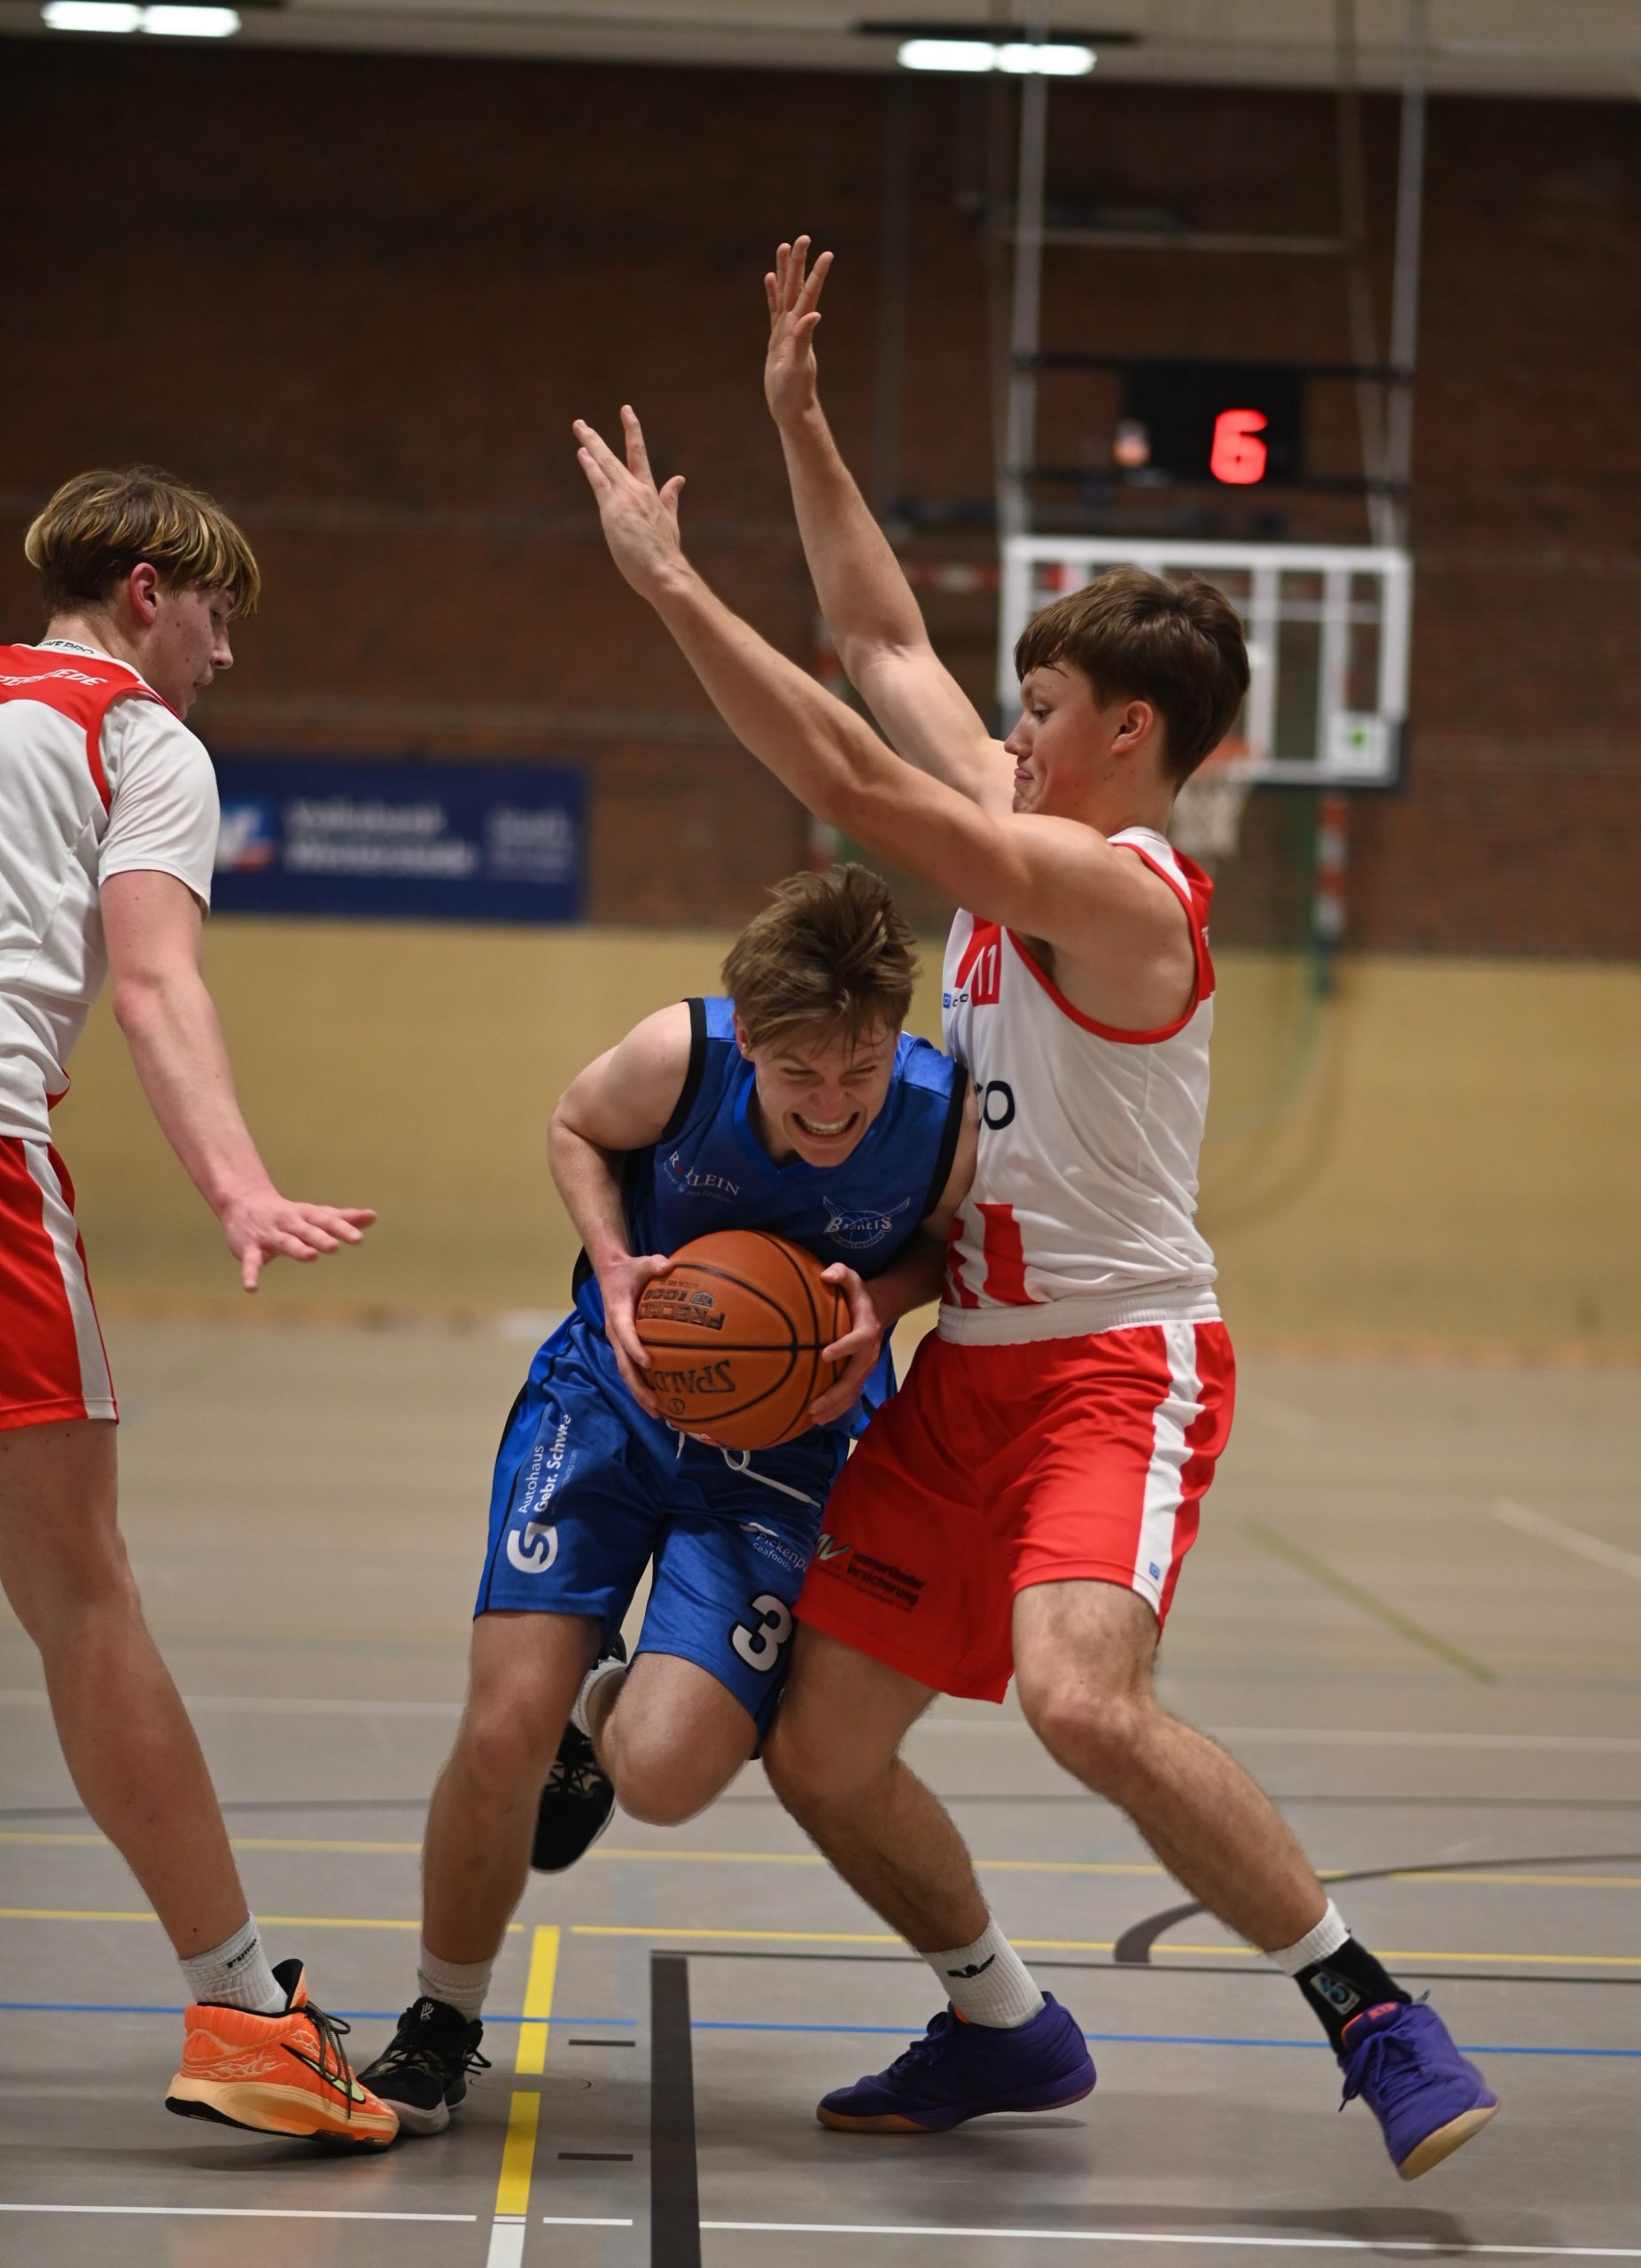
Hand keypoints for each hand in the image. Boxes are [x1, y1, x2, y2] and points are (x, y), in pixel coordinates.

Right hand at [218, 1187, 375, 1292]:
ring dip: (297, 1248)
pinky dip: (250, 1274)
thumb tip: (373, 1217)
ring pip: (284, 1242)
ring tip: (311, 1256)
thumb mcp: (314, 1214)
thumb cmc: (288, 1213)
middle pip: (306, 1230)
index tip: (358, 1238)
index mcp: (306, 1216)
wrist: (242, 1203)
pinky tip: (252, 1288)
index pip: (326, 1221)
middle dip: (319, 1237)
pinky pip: (251, 1262)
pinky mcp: (249, 1248)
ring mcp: (269, 1235)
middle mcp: (288, 1223)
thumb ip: (343, 1218)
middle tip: (334, 1247)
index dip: (342, 1229)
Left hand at [574, 406, 687, 600]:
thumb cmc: (665, 554)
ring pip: (606, 464)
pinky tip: (582, 453)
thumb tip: (679, 479)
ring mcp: (626, 498)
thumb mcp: (669, 521)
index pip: (640, 456)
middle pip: (616, 456)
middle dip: (596, 439)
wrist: (665, 572)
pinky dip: (591, 466)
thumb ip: (670, 498)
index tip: (627, 413)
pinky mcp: (614, 510)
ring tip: (578, 429)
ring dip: (590, 444)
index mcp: (651, 493)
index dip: (632, 432)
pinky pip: (600, 482)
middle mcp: (638, 490)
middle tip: (580, 423)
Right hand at [598, 1251, 674, 1418]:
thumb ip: (654, 1263)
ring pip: (626, 1373)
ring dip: (640, 1394)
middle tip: (656, 1406)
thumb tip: (669, 1265)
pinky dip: (643, 1386)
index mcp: (618, 1314)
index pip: (625, 1334)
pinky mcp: (624, 1346)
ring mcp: (619, 1343)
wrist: (611, 1275)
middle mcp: (615, 1333)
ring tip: (659, 1414)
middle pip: (624, 1366)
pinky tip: (659, 1400)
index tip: (649, 1362)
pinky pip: (632, 1369)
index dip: (635, 1348)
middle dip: (639, 1387)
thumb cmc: (629, 1271)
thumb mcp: (640, 1263)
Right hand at [764, 235, 832, 429]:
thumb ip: (803, 339)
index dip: (817, 275)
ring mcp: (785, 331)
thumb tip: (813, 314)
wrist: (790, 408)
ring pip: (785, 294)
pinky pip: (773, 310)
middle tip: (802, 237)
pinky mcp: (776, 339)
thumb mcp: (797, 366)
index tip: (826, 253)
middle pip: (796, 287)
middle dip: (799, 263)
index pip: (809, 296)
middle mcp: (794, 325)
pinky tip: (770, 279)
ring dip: (785, 272)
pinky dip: (773, 294)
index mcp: (800, 329)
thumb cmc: (794, 392)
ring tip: (784, 247)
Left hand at [809, 1262, 885, 1426]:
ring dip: (834, 1407)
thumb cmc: (858, 1294)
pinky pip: (851, 1395)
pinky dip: (837, 1408)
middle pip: (854, 1377)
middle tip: (812, 1406)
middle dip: (834, 1393)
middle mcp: (869, 1352)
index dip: (844, 1347)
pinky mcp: (861, 1375)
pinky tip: (820, 1419)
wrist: (879, 1309)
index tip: (825, 1355)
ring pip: (852, 1391)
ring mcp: (866, 1367)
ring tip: (813, 1418)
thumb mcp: (852, 1278)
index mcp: (867, 1328)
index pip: (858, 1339)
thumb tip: (826, 1274)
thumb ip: (840, 1273)